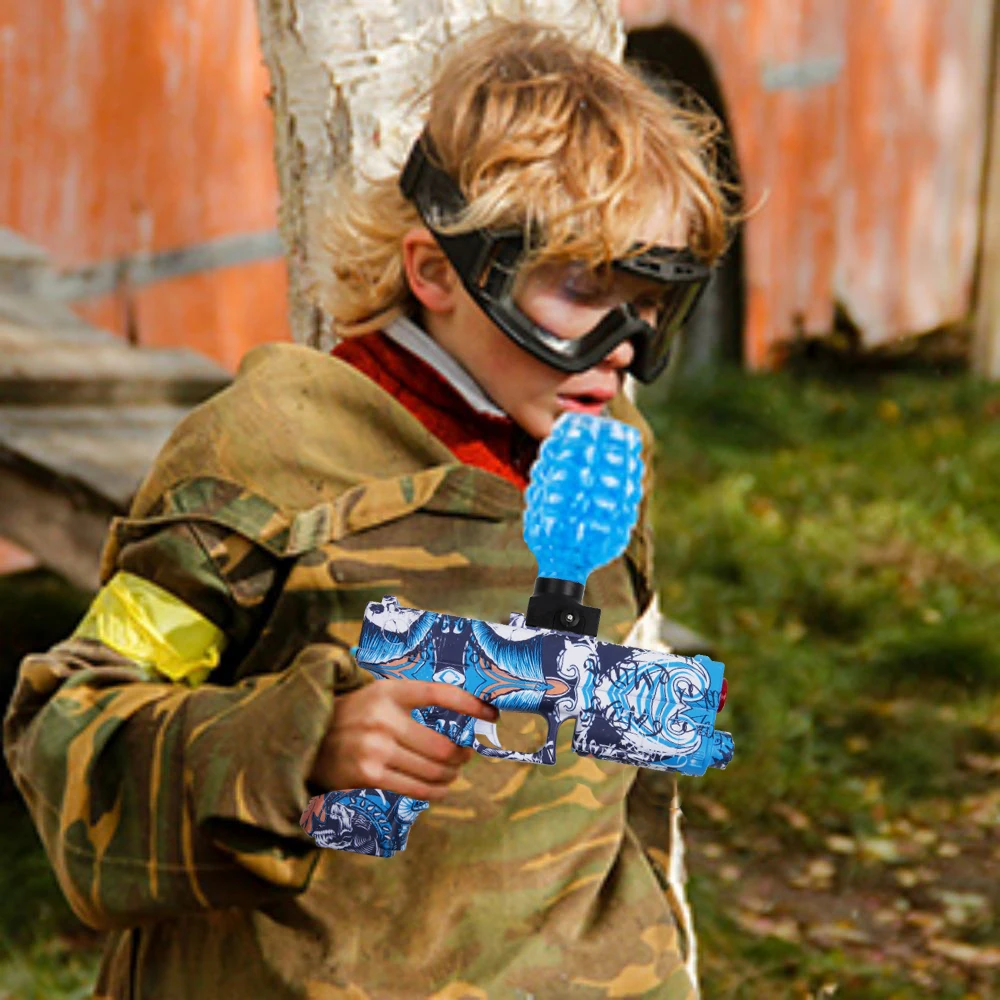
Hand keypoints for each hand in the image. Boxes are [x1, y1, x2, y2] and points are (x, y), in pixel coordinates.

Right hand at [308, 680, 498, 801]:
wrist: (310, 738)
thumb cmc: (357, 715)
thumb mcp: (381, 695)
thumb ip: (415, 701)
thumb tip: (464, 714)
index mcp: (390, 691)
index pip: (440, 694)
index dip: (471, 705)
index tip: (491, 715)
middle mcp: (383, 719)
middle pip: (443, 746)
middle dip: (462, 755)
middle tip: (466, 756)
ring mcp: (375, 749)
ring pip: (433, 771)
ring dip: (451, 776)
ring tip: (452, 773)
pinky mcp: (369, 776)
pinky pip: (415, 788)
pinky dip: (434, 792)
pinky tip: (439, 789)